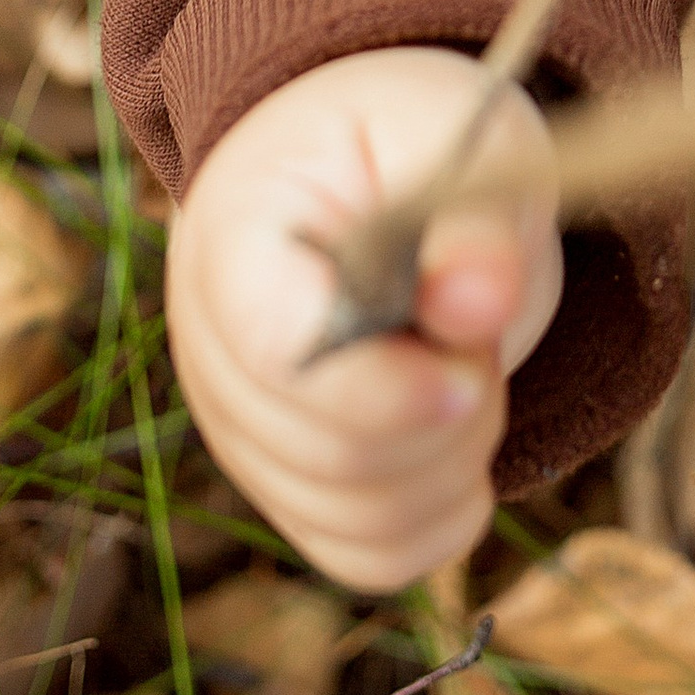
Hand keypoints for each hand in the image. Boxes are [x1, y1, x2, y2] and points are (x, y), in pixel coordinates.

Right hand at [167, 48, 562, 589]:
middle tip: (480, 322)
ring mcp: (243, 436)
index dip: (382, 390)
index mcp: (232, 246)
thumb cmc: (406, 146)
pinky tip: (462, 434)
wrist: (369, 175)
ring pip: (361, 521)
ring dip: (457, 460)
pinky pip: (374, 558)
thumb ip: (473, 214)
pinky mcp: (291, 493)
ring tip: (466, 359)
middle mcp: (212, 355)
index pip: (278, 361)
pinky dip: (444, 516)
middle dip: (448, 408)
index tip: (468, 373)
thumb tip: (482, 303)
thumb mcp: (453, 136)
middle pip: (333, 454)